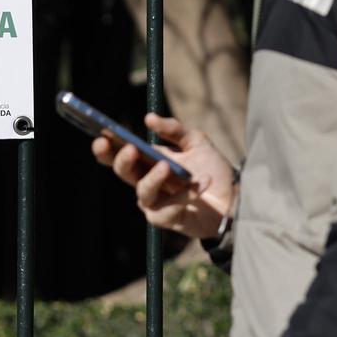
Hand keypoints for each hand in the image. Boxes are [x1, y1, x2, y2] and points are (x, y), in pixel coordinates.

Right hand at [92, 113, 236, 240]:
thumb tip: (148, 118)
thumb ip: (173, 129)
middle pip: (123, 173)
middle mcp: (146, 182)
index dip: (106, 148)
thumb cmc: (211, 169)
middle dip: (122, 160)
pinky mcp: (167, 219)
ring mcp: (155, 203)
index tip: (103, 135)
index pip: (119, 155)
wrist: (234, 198)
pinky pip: (167, 209)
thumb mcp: (195, 141)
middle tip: (131, 148)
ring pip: (143, 192)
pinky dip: (184, 195)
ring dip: (154, 178)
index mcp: (147, 162)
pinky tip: (200, 184)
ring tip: (168, 166)